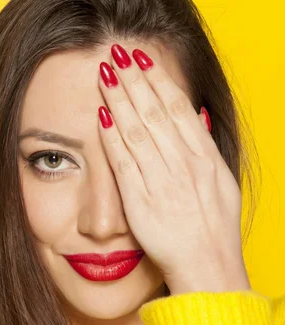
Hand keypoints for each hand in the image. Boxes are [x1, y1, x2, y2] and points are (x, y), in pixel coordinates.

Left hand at [97, 44, 250, 294]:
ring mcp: (163, 182)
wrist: (208, 268)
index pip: (177, 109)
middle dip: (134, 81)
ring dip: (120, 100)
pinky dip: (112, 138)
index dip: (159, 82)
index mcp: (205, 158)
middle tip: (117, 56)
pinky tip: (101, 117)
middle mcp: (185, 165)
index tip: (143, 62)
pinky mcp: (142, 201)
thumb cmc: (213, 228)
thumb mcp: (222, 183)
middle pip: (155, 113)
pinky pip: (124, 163)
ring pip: (138, 131)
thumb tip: (198, 117)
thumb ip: (206, 149)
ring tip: (104, 76)